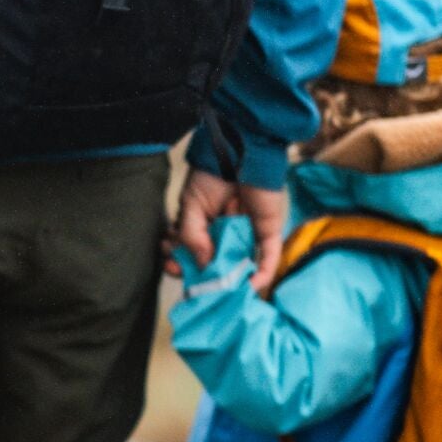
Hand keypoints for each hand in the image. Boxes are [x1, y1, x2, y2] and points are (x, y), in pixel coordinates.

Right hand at [168, 169, 289, 296]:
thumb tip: (201, 265)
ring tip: (218, 290)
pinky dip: (262, 275)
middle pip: (214, 265)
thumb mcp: (191, 205)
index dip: (181, 264)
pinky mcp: (268, 232)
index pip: (190, 253)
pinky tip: (249, 286)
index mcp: (203, 227)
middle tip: (193, 282)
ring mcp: (247, 235)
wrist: (240, 151)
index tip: (172, 267)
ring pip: (240, 266)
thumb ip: (192, 236)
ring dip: (230, 282)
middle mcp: (224, 235)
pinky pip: (268, 258)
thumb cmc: (212, 174)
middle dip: (203, 277)